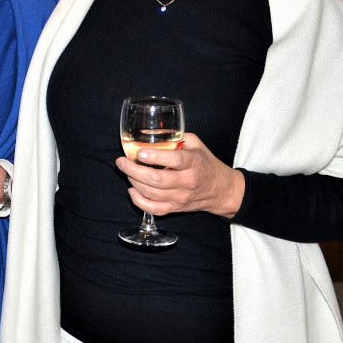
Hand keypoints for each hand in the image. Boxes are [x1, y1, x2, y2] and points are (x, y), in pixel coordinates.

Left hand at [115, 132, 244, 218]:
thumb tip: (149, 132)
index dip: (155, 156)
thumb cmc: (205, 163)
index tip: (140, 152)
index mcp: (194, 163)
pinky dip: (139, 201)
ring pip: (152, 194)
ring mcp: (181, 197)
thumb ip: (175, 137)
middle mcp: (187, 182)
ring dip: (134, 182)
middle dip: (134, 170)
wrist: (221, 190)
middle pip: (157, 179)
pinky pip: (154, 209)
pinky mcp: (176, 208)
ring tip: (126, 171)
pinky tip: (132, 190)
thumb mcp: (195, 144)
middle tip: (121, 162)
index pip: (174, 160)